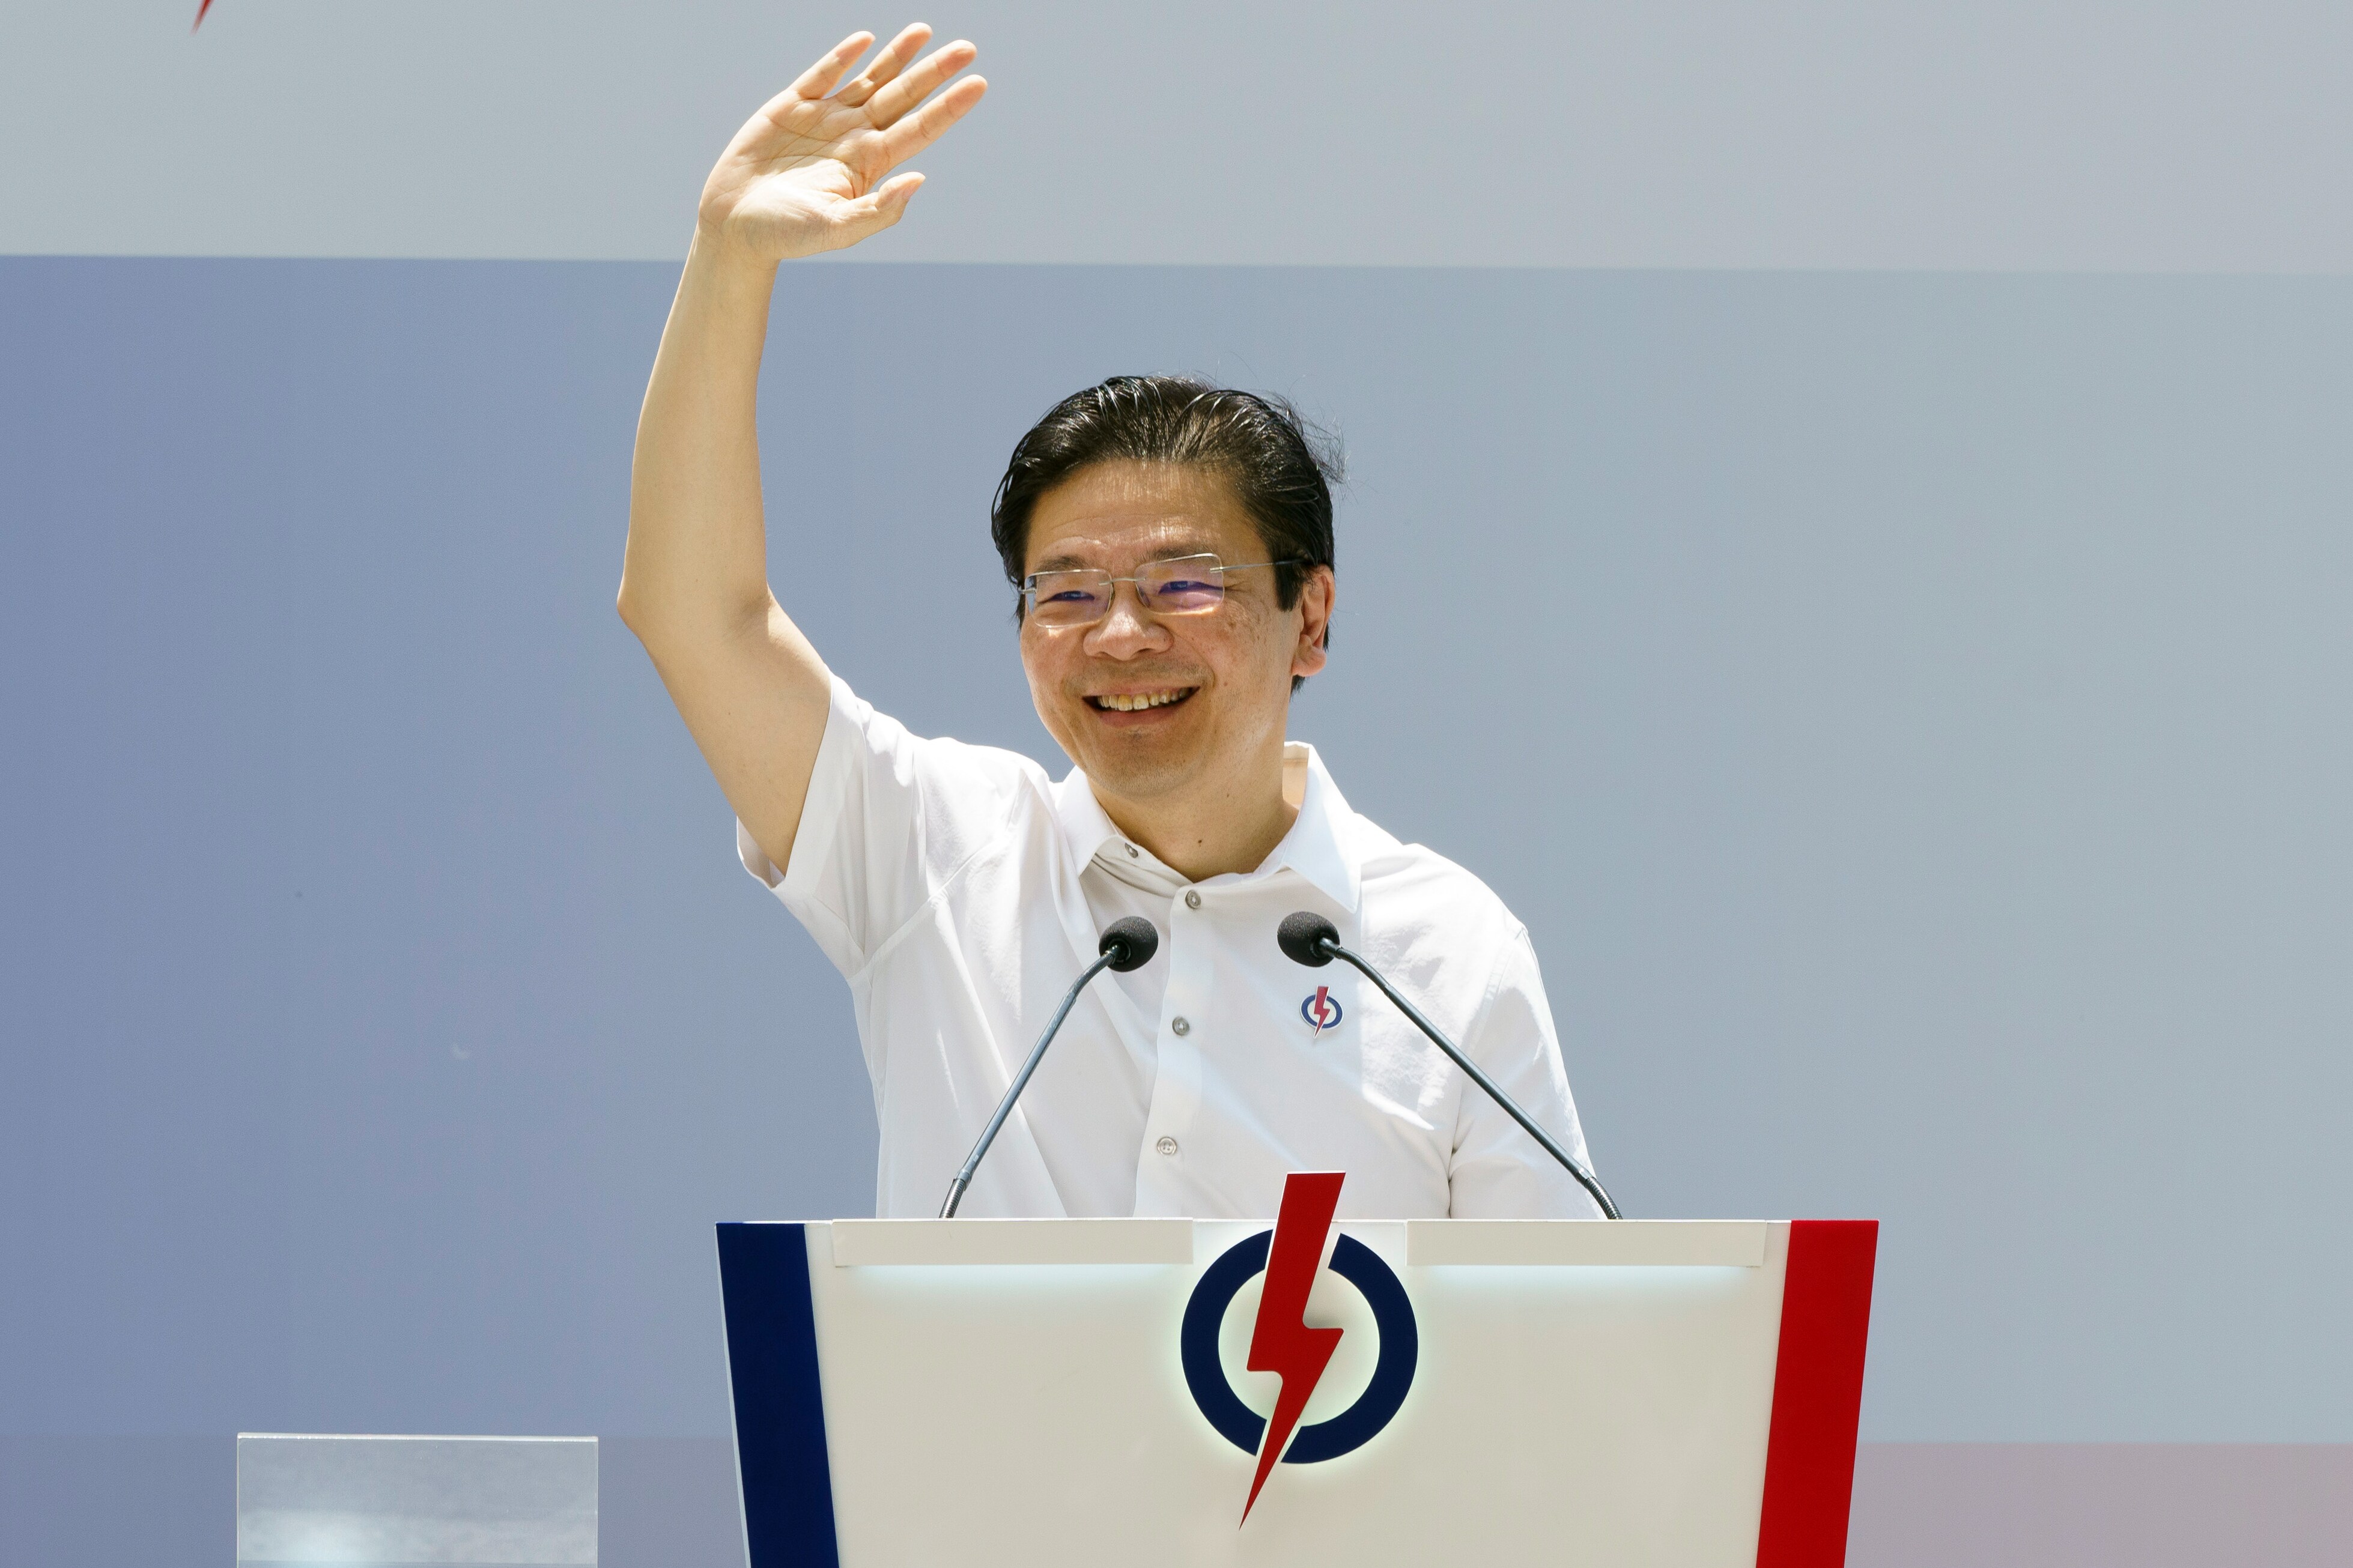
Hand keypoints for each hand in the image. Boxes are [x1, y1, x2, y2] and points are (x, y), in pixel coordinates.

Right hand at [696, 25, 985, 263]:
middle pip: (902, 97)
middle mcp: (853, 137)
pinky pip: (821, 75)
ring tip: (925, 31)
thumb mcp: (837, 229)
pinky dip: (842, 57)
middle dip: (934, 72)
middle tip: (968, 48)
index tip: (979, 84)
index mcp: (869, 165)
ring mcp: (824, 120)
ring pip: (869, 80)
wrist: (734, 227)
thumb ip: (880, 209)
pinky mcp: (790, 107)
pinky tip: (865, 40)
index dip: (948, 107)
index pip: (918, 129)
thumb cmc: (786, 235)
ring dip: (897, 56)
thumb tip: (919, 179)